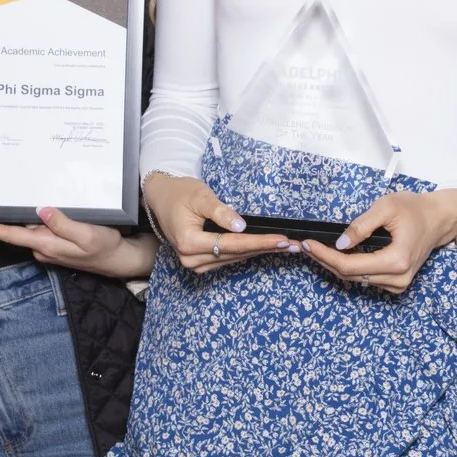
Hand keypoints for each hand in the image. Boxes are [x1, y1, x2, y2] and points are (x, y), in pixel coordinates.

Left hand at [0, 206, 158, 280]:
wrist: (118, 260)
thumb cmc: (105, 247)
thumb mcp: (87, 234)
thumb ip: (63, 224)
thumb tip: (41, 211)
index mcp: (45, 244)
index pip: (9, 236)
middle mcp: (41, 247)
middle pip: (16, 229)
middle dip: (6, 214)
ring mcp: (47, 247)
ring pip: (30, 227)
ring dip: (25, 215)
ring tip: (23, 195)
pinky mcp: (54, 244)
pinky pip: (40, 229)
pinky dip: (38, 219)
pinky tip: (45, 209)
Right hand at [143, 171, 294, 274]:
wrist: (162, 199)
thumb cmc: (180, 193)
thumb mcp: (200, 196)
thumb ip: (220, 211)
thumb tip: (241, 227)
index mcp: (189, 241)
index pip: (230, 244)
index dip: (258, 242)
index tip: (282, 240)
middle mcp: (190, 258)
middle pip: (235, 254)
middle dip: (266, 249)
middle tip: (294, 246)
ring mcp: (195, 263)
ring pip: (234, 258)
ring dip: (260, 252)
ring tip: (287, 247)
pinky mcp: (201, 262)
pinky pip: (228, 258)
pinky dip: (248, 252)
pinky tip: (266, 248)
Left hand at [301, 188, 456, 295]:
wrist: (437, 219)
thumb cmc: (414, 209)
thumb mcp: (386, 207)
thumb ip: (361, 226)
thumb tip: (340, 243)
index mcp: (396, 261)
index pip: (349, 265)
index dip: (324, 255)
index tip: (306, 244)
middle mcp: (397, 279)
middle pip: (349, 275)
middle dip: (325, 260)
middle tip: (305, 245)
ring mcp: (397, 285)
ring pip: (356, 279)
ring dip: (335, 265)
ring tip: (317, 249)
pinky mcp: (396, 284)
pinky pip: (365, 279)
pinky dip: (349, 268)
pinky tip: (338, 255)